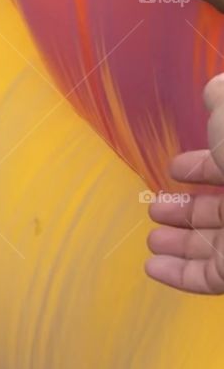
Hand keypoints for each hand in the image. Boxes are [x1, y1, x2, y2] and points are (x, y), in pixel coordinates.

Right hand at [145, 72, 223, 293]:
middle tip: (156, 208)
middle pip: (220, 210)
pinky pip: (209, 277)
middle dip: (185, 209)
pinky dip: (179, 275)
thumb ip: (220, 99)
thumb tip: (212, 91)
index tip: (173, 170)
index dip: (199, 169)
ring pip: (212, 245)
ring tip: (152, 240)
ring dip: (178, 244)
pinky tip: (152, 267)